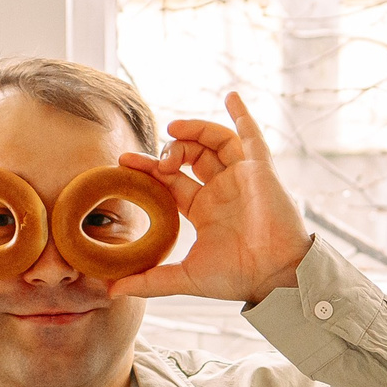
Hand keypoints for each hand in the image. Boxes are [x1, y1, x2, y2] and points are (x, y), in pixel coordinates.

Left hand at [106, 91, 313, 303]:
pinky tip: (231, 96)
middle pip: (192, 157)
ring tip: (174, 131)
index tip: (124, 161)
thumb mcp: (186, 278)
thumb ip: (150, 280)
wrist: (274, 276)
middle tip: (158, 161)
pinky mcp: (260, 170)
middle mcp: (222, 190)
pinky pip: (252, 135)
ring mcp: (242, 177)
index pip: (171, 181)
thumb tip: (112, 290)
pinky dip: (242, 114)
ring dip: (194, 132)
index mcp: (204, 210)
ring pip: (215, 142)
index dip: (149, 169)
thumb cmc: (236, 277)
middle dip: (170, 151)